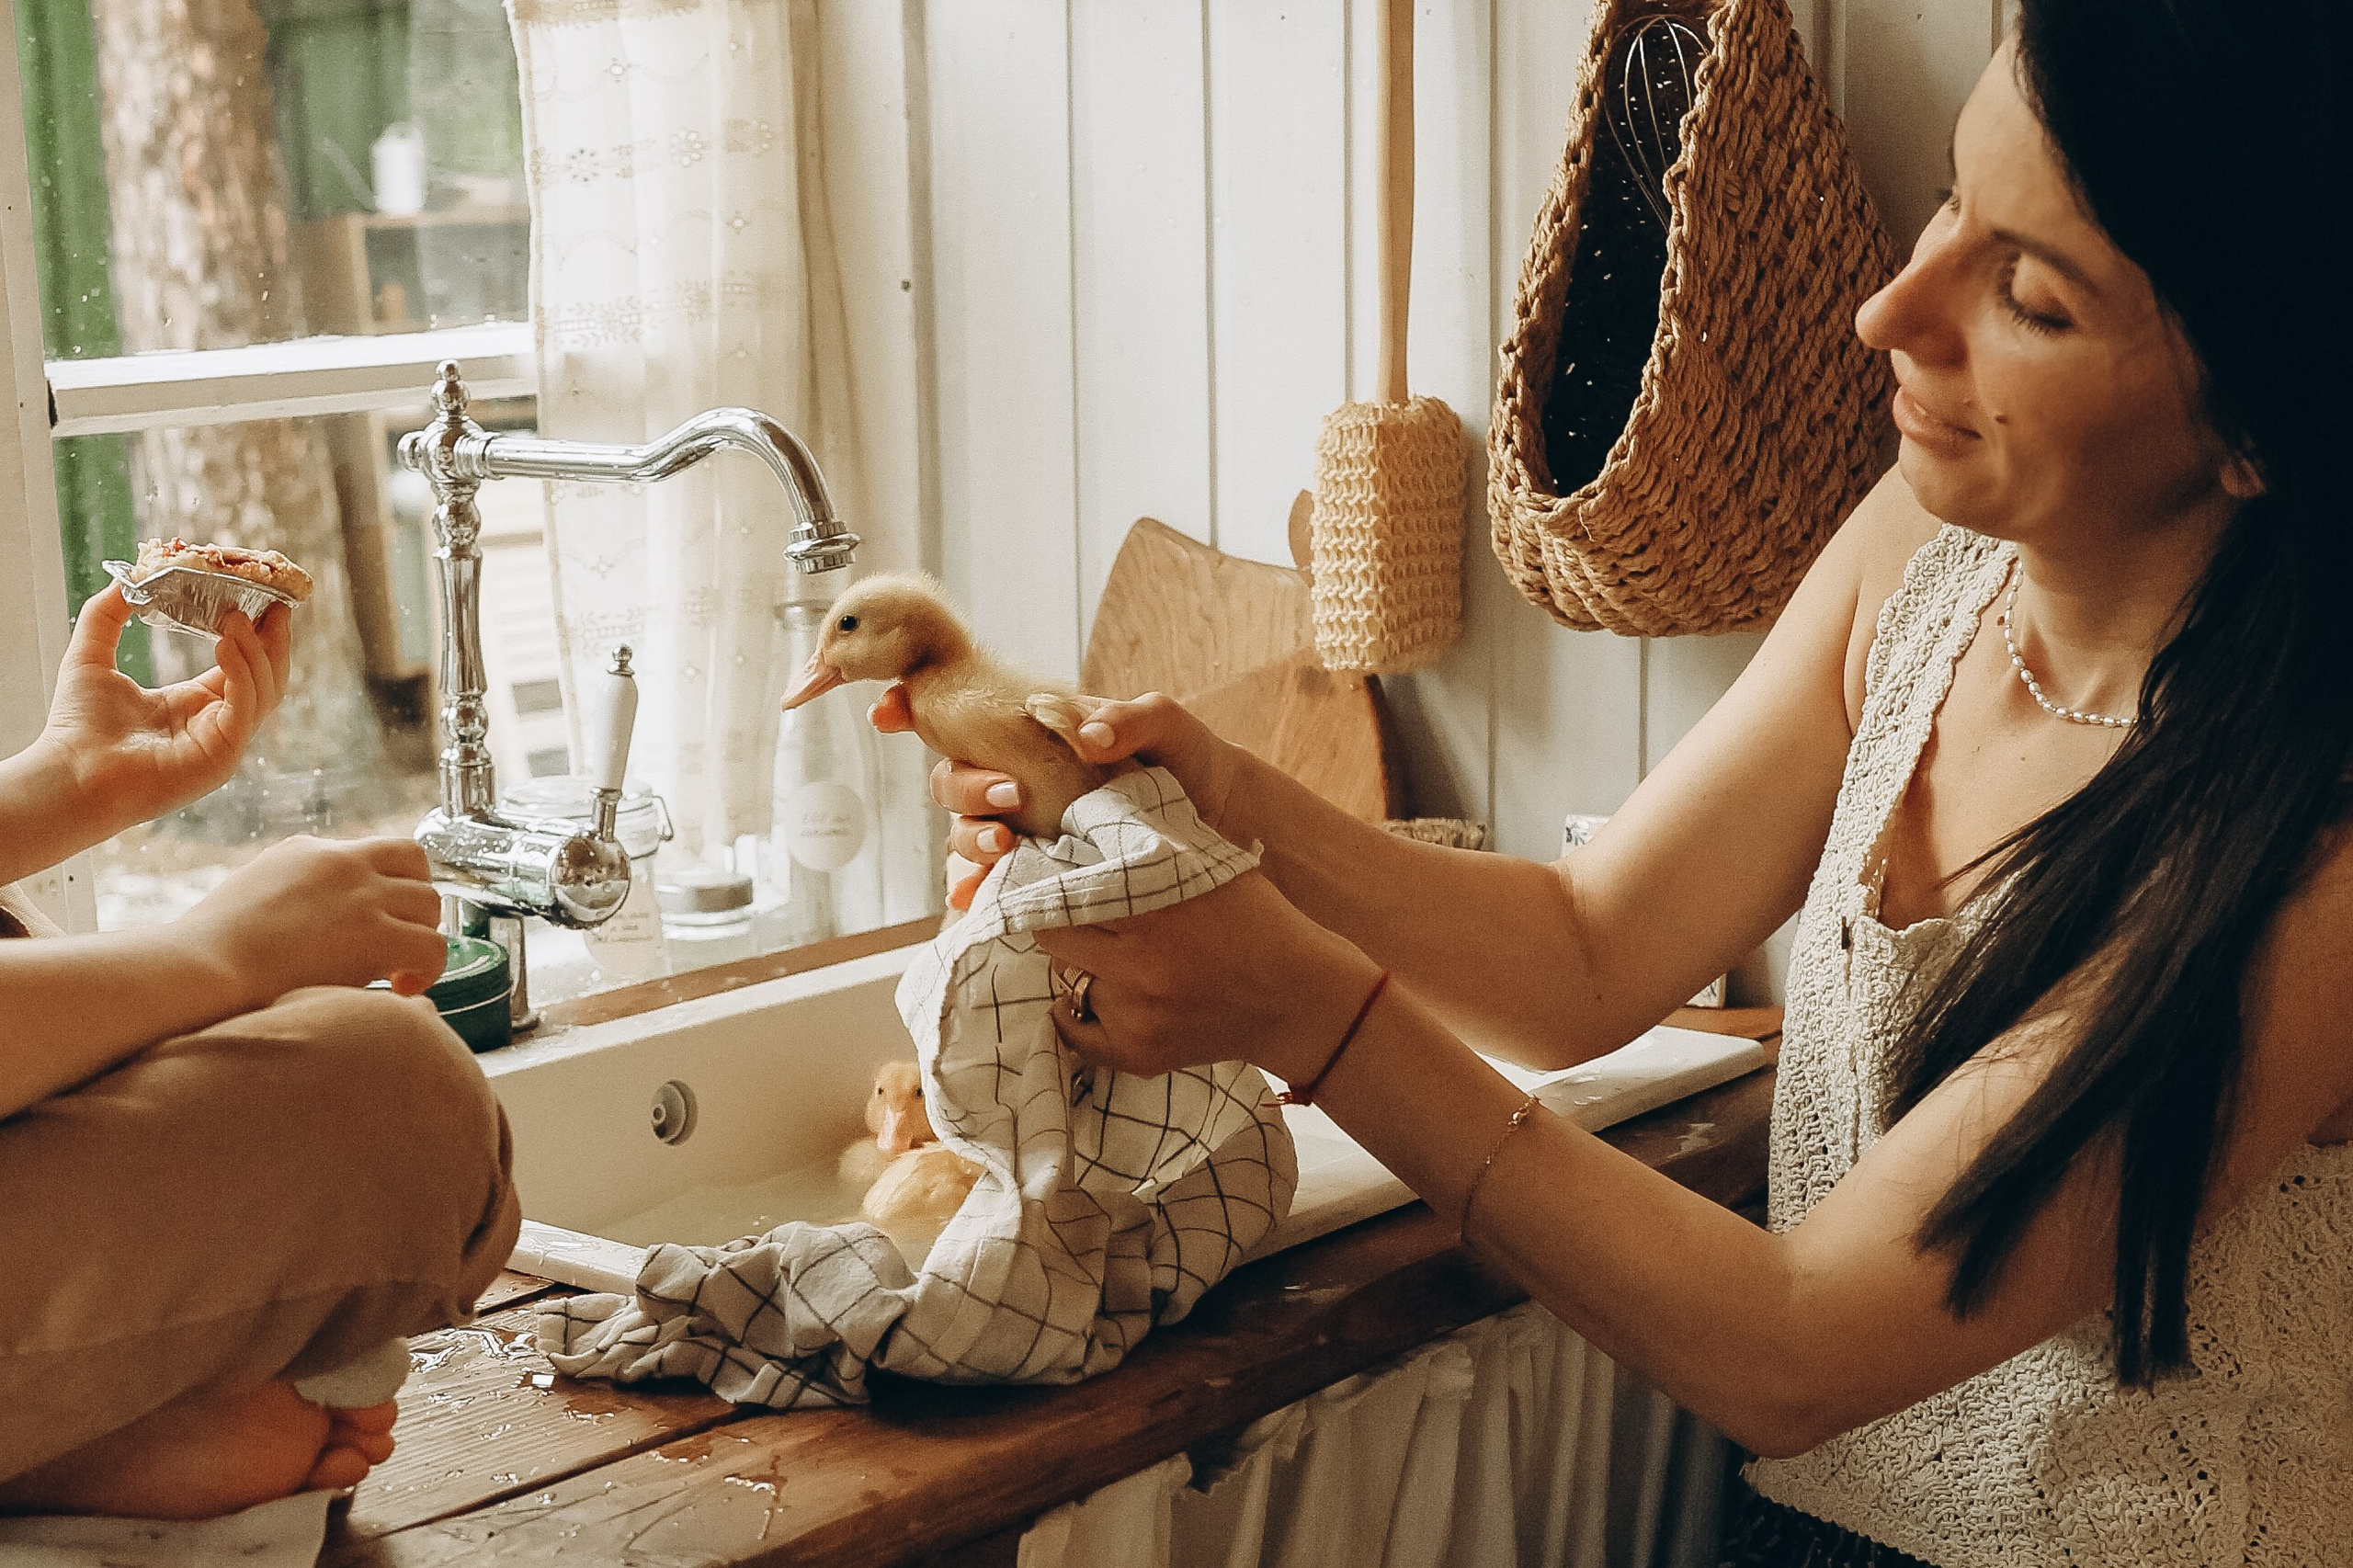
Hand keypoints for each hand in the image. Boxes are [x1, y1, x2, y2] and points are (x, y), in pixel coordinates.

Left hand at [33, 585, 292, 837]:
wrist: (69, 774)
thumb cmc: (77, 727)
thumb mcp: (90, 658)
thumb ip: (106, 616)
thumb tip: (124, 577)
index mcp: (196, 707)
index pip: (243, 666)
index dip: (255, 633)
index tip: (261, 598)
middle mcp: (217, 726)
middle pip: (268, 677)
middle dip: (273, 639)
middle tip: (274, 602)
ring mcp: (224, 744)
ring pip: (265, 690)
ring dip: (257, 650)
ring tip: (236, 617)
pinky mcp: (223, 756)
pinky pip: (246, 707)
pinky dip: (242, 672)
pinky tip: (225, 643)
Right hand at [174, 837, 447, 1010]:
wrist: (199, 970)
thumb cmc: (207, 953)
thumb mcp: (248, 897)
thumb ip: (288, 895)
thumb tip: (308, 923)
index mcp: (306, 851)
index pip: (370, 852)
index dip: (385, 886)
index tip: (375, 921)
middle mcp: (341, 861)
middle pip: (414, 861)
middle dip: (414, 900)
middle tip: (399, 941)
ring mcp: (362, 894)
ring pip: (430, 902)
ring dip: (421, 935)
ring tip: (398, 971)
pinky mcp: (376, 933)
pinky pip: (433, 946)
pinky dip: (429, 969)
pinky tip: (403, 989)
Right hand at [873, 686, 1241, 909]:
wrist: (1220, 820)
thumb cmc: (1186, 758)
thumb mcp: (1166, 724)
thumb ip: (1130, 718)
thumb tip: (1087, 736)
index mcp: (1032, 731)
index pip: (960, 715)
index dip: (913, 709)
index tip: (888, 713)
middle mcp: (1016, 777)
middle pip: (952, 781)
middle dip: (963, 787)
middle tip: (1008, 796)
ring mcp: (1025, 828)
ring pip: (964, 835)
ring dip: (970, 842)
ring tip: (1004, 847)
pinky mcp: (1040, 875)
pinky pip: (989, 884)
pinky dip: (976, 891)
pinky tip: (979, 899)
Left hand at [1033, 870, 1380, 1084]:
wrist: (1300, 1000)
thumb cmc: (1257, 921)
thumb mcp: (1210, 866)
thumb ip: (1150, 846)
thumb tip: (1086, 818)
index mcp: (1155, 914)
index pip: (1062, 896)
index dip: (1051, 884)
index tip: (1047, 877)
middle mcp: (1139, 969)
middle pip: (1052, 940)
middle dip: (1060, 923)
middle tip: (1075, 916)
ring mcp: (1137, 1017)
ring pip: (1067, 982)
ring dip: (1080, 966)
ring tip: (1110, 955)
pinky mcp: (1140, 1053)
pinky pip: (1077, 1034)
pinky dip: (1078, 1014)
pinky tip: (1098, 994)